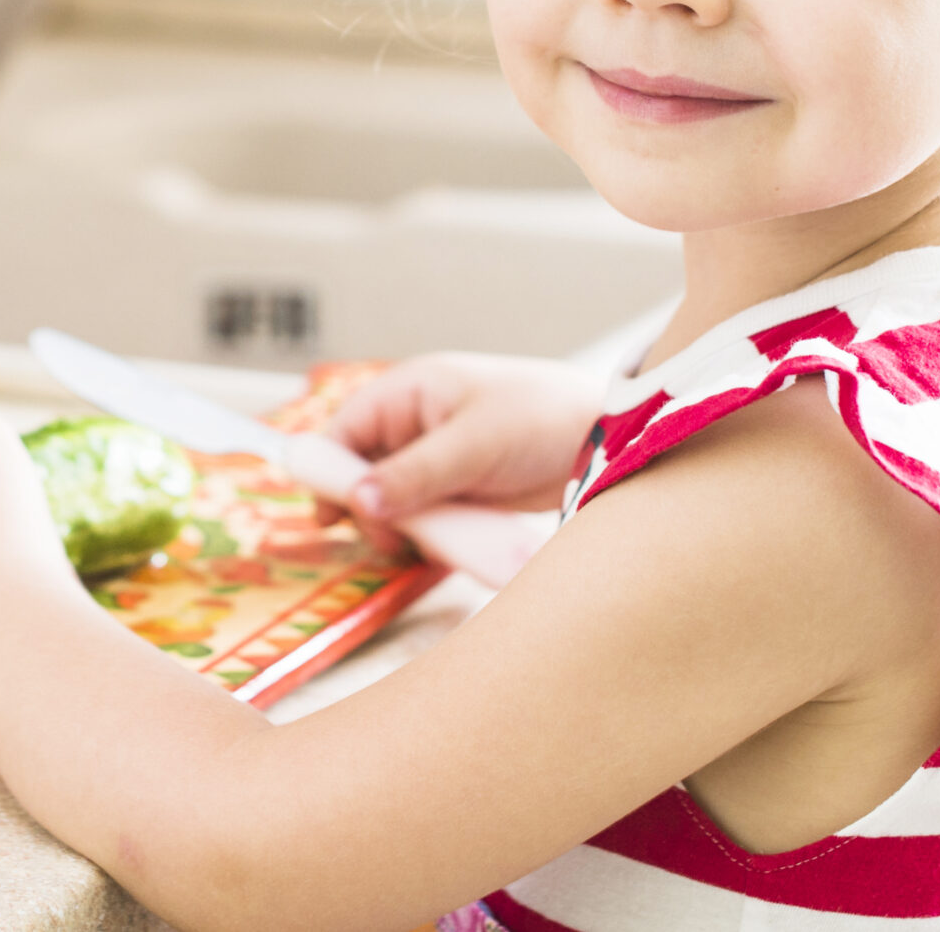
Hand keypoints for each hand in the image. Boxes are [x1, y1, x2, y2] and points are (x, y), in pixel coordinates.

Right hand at [322, 353, 606, 539]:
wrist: (610, 442)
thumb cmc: (545, 417)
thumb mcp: (474, 445)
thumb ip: (414, 475)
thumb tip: (357, 502)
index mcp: (411, 392)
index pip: (346, 430)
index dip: (329, 471)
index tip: (328, 515)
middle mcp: (416, 426)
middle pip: (362, 473)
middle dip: (371, 509)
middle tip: (394, 539)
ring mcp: (437, 462)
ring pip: (392, 503)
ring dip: (403, 528)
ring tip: (431, 543)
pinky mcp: (459, 493)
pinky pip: (425, 519)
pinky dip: (429, 536)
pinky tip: (446, 547)